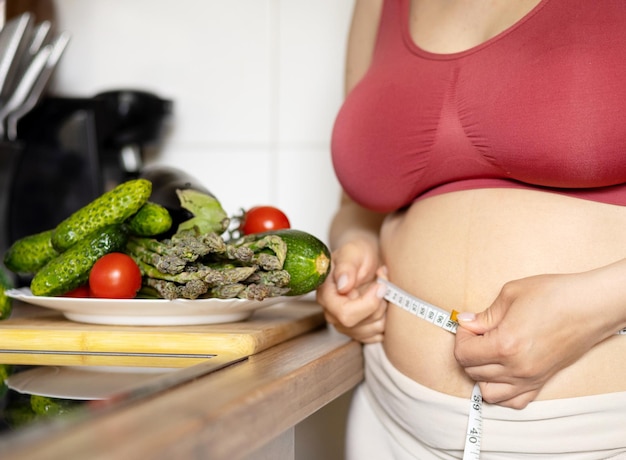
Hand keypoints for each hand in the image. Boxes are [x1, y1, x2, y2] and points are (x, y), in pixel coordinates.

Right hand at [316, 237, 386, 342]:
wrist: (364, 259)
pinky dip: (385, 319)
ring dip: (383, 310)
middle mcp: (331, 312)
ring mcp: (344, 324)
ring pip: (371, 330)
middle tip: (382, 284)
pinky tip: (381, 302)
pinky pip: (377, 335)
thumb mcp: (352, 251)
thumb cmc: (357, 253)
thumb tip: (343, 285)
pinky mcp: (358, 330)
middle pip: (359, 325)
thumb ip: (347, 267)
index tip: (380, 285)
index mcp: (326, 294)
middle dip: (378, 305)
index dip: (368, 303)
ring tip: (381, 289)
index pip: (345, 313)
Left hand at [454, 272, 614, 408]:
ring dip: (480, 374)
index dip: (461, 336)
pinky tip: (502, 372)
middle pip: (472, 371)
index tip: (468, 325)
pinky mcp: (542, 382)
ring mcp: (530, 378)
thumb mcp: (510, 294)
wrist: (590, 306)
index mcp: (504, 344)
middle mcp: (516, 367)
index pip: (463, 353)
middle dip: (468, 351)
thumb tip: (467, 323)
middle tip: (478, 333)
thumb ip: (484, 314)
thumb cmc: (555, 295)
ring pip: (489, 392)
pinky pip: (513, 401)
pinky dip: (502, 392)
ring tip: (487, 353)